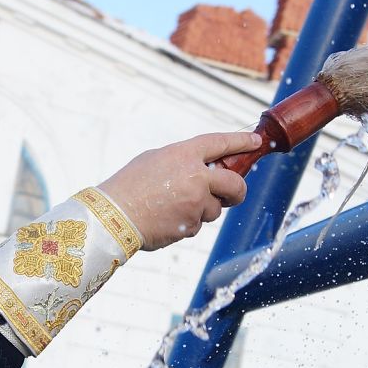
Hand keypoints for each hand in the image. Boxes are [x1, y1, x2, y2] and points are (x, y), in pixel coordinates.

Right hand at [96, 131, 259, 251]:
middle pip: (235, 183)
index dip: (240, 141)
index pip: (220, 143)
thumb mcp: (154, 160)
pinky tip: (166, 219)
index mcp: (184, 154)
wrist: (113, 216)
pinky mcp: (191, 225)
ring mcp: (196, 202)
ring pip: (215, 209)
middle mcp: (196, 176)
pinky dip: (186, 223)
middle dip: (238, 190)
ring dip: (202, 210)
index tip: (255, 141)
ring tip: (173, 208)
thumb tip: (204, 170)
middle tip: (233, 194)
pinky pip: (197, 224)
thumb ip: (181, 161)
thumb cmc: (128, 186)